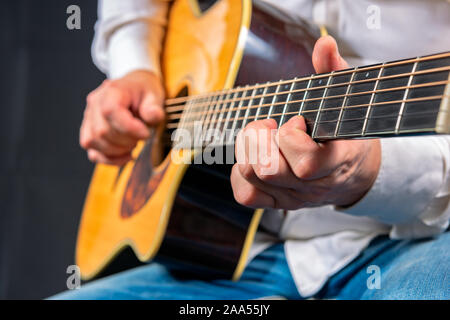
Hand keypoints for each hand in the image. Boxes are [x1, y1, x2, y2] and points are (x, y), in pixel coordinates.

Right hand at [80, 70, 164, 164]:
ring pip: (94, 143)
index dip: (129, 128)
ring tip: (134, 142)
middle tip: (142, 136)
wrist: (134, 88)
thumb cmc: (143, 91)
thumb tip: (154, 116)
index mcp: (111, 91)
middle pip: (102, 131)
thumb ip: (153, 107)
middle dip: (126, 140)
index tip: (146, 133)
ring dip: (118, 150)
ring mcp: (89, 119)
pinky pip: (93, 153)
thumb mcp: (154, 94)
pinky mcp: (89, 133)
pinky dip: (111, 159)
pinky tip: (126, 155)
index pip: (110, 111)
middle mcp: (95, 104)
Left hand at [230, 36, 380, 209]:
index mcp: (337, 162)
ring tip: (262, 137)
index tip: (296, 120)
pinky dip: (240, 174)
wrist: (353, 172)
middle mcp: (313, 186)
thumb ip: (335, 72)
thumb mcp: (347, 101)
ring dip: (247, 150)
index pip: (306, 164)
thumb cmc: (346, 133)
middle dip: (260, 140)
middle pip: (269, 171)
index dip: (292, 137)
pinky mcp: (277, 202)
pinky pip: (246, 195)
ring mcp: (293, 197)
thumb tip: (323, 44)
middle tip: (271, 125)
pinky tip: (253, 155)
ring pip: (253, 179)